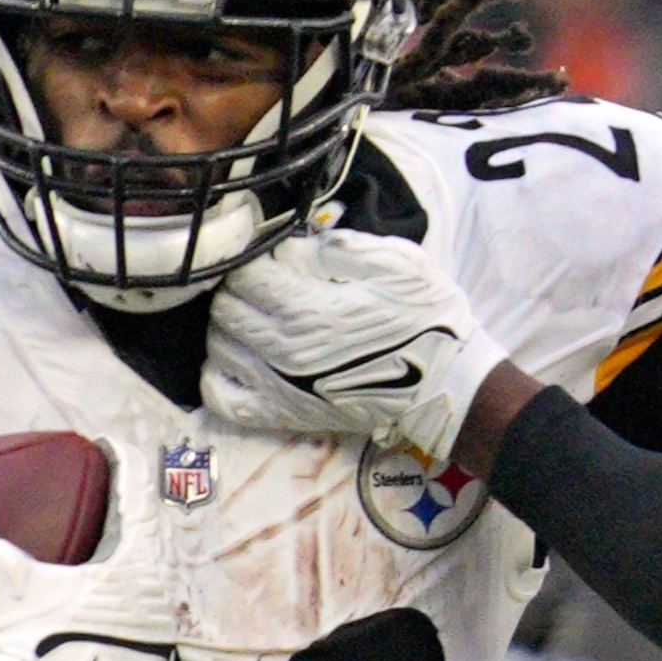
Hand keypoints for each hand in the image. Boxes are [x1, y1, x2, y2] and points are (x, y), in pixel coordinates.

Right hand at [0, 442, 176, 660]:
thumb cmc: (26, 651)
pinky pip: (138, 634)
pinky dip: (120, 614)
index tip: (106, 446)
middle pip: (153, 541)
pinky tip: (94, 619)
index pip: (140, 495)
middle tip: (109, 492)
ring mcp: (157, 651)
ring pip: (151, 591)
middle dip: (131, 514)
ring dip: (130, 568)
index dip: (124, 462)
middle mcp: (160, 606)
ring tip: (104, 553)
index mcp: (139, 571)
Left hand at [202, 229, 507, 462]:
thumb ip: (332, 248)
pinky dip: (219, 372)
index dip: (256, 258)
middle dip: (240, 288)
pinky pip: (219, 395)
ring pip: (217, 344)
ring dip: (230, 325)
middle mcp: (282, 350)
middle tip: (268, 284)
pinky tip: (242, 357)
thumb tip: (287, 245)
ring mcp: (276, 387)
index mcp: (306, 309)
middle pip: (224, 306)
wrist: (444, 381)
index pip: (243, 273)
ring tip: (260, 317)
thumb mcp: (392, 262)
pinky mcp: (279, 415)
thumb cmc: (421, 317)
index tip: (277, 258)